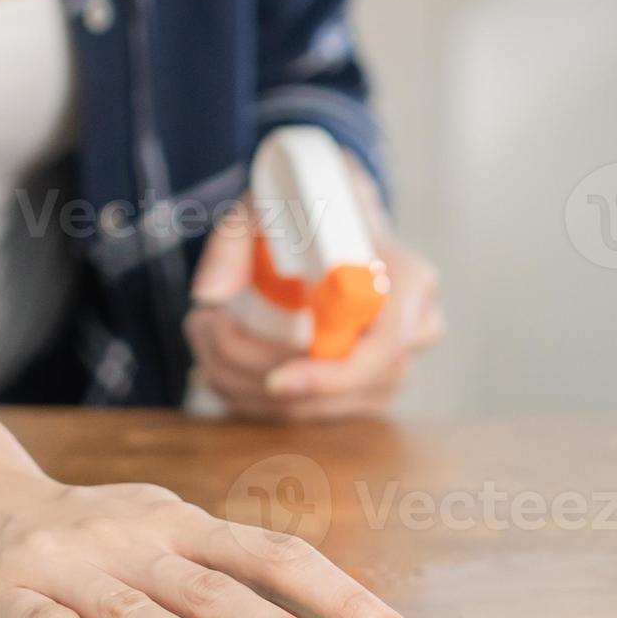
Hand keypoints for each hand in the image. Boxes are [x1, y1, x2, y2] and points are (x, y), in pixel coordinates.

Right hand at [0, 474, 428, 617]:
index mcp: (185, 526)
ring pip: (136, 604)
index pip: (278, 556)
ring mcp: (72, 564)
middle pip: (218, 586)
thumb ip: (224, 578)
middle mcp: (137, 539)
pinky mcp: (9, 594)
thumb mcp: (161, 535)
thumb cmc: (85, 535)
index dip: (343, 598)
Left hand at [185, 164, 444, 421]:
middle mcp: (415, 329)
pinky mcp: (367, 390)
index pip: (384, 347)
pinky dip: (256, 397)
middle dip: (258, 373)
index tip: (274, 381)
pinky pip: (312, 412)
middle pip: (342, 387)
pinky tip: (218, 364)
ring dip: (245, 386)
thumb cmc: (309, 209)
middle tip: (201, 328)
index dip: (330, 375)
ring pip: (316, 407)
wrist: (336, 221)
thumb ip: (234, 240)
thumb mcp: (267, 205)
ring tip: (202, 338)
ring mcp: (394, 367)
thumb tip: (210, 294)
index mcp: (408, 279)